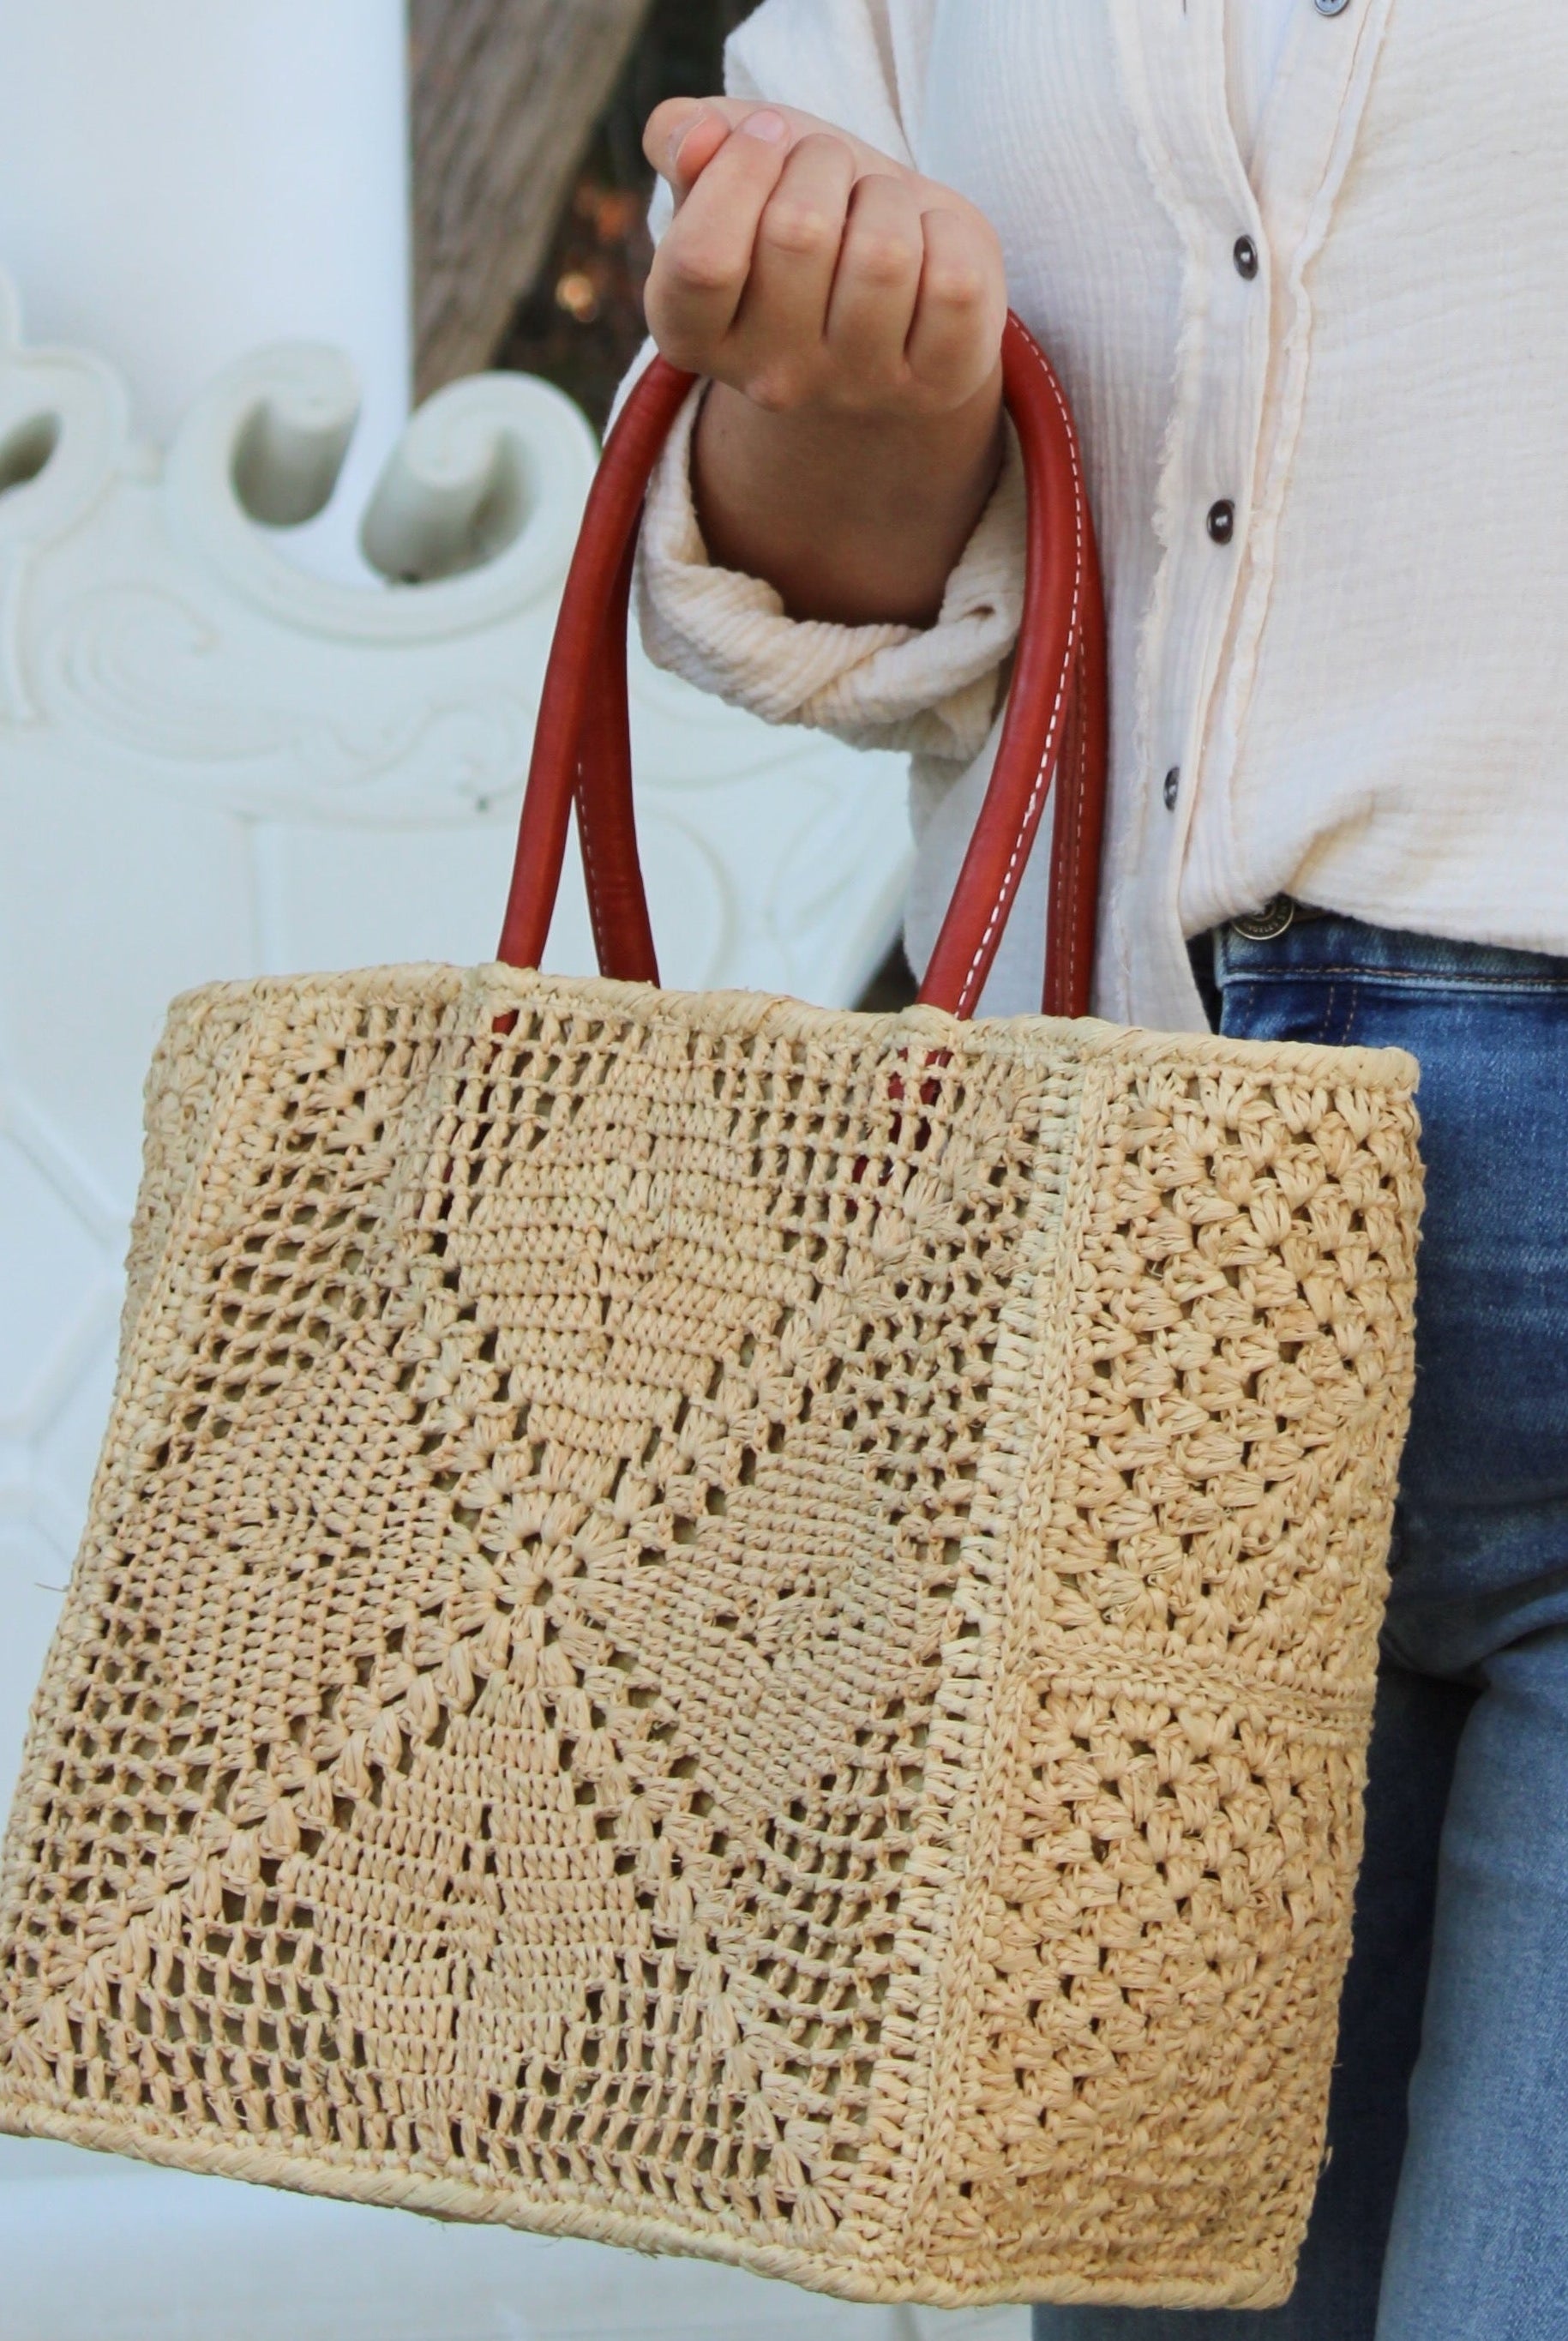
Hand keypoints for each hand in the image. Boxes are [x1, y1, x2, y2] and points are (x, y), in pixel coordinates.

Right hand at [642, 97, 1006, 421]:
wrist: (886, 297)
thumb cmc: (798, 216)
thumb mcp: (730, 172)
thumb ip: (682, 140)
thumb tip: (697, 136)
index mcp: (691, 332)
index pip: (701, 258)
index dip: (742, 166)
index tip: (767, 137)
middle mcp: (769, 379)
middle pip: (799, 234)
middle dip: (823, 165)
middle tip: (830, 181)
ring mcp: (856, 391)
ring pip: (884, 254)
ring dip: (888, 199)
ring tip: (877, 218)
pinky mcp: (937, 384)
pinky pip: (954, 280)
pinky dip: (950, 235)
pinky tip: (928, 252)